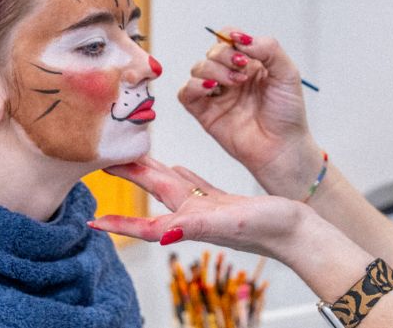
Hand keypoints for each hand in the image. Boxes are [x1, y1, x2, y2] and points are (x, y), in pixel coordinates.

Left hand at [88, 156, 311, 259]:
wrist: (299, 233)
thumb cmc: (268, 229)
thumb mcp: (230, 223)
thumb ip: (195, 226)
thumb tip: (162, 234)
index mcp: (192, 221)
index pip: (147, 224)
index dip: (120, 222)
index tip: (94, 221)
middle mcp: (195, 215)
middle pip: (154, 193)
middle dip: (129, 179)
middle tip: (102, 161)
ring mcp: (209, 208)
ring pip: (172, 185)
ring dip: (151, 173)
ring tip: (132, 158)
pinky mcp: (224, 201)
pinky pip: (196, 185)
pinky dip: (183, 176)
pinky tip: (178, 168)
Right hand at [178, 28, 321, 196]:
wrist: (283, 148)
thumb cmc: (288, 114)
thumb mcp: (288, 73)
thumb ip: (269, 48)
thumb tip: (241, 38)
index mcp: (250, 64)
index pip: (228, 38)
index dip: (231, 39)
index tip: (244, 51)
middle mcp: (231, 76)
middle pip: (212, 52)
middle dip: (225, 55)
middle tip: (243, 68)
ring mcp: (217, 94)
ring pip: (198, 68)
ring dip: (214, 69)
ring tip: (236, 83)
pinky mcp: (205, 113)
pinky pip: (185, 93)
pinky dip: (193, 86)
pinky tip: (211, 88)